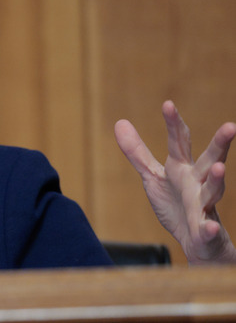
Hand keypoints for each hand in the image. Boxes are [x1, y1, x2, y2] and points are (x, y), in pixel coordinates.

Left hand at [114, 100, 235, 263]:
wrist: (196, 242)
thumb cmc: (176, 205)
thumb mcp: (153, 177)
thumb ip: (137, 153)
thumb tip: (120, 122)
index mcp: (182, 169)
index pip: (179, 143)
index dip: (173, 124)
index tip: (168, 104)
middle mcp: (197, 183)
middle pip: (210, 161)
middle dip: (220, 144)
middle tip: (230, 126)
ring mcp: (204, 206)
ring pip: (214, 191)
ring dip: (218, 180)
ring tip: (221, 168)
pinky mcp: (205, 230)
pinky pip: (208, 229)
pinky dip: (209, 227)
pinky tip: (209, 225)